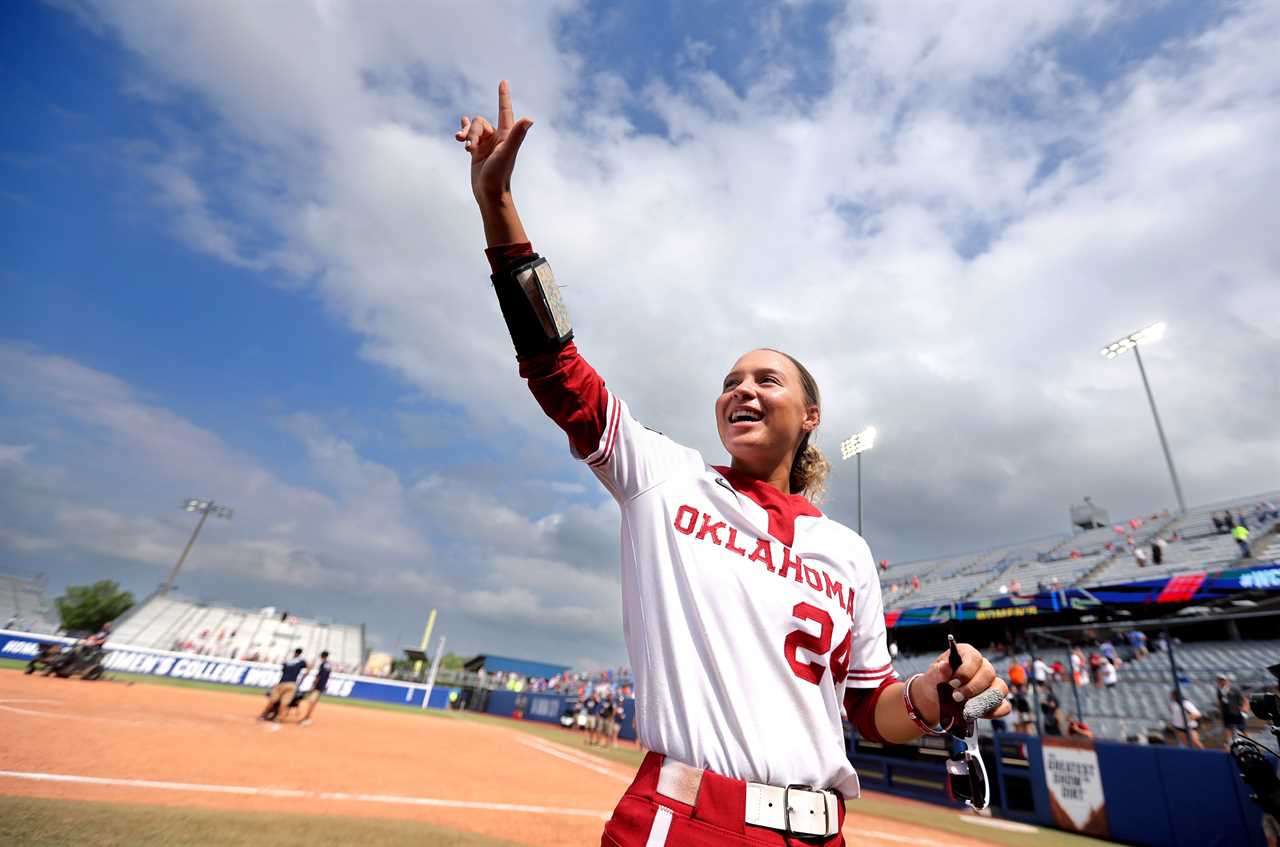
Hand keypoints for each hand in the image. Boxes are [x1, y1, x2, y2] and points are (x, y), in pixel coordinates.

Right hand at [455, 80, 534, 207]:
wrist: (490, 194)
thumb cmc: (499, 175)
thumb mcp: (507, 153)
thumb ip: (517, 135)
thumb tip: (529, 119)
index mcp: (507, 135)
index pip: (504, 111)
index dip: (503, 96)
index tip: (503, 82)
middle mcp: (498, 138)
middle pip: (479, 122)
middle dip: (472, 132)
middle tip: (472, 148)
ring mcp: (487, 144)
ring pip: (472, 129)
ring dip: (466, 136)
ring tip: (466, 148)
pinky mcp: (477, 152)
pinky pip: (469, 136)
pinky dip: (463, 134)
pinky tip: (458, 136)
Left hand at [913, 642, 1010, 723]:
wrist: (937, 702)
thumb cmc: (935, 684)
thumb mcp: (932, 677)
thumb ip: (939, 672)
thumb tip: (945, 666)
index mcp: (966, 655)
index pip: (974, 658)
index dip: (965, 671)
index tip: (953, 683)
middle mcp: (982, 667)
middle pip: (989, 673)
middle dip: (972, 688)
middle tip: (956, 697)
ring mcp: (991, 684)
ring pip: (1000, 688)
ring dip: (983, 701)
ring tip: (966, 709)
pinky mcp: (995, 701)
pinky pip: (1004, 706)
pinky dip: (993, 712)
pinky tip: (976, 714)